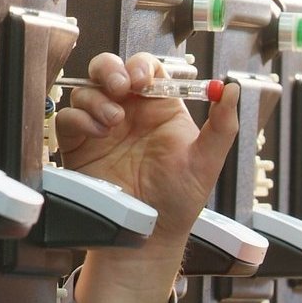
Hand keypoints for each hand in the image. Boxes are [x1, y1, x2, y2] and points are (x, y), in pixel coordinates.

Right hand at [54, 52, 242, 237]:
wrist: (147, 236)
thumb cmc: (178, 202)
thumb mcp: (207, 161)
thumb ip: (223, 124)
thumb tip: (233, 89)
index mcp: (159, 109)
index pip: (146, 70)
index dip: (141, 66)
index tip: (142, 79)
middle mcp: (128, 114)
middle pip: (110, 70)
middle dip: (110, 69)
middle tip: (119, 86)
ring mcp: (101, 128)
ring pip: (87, 90)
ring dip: (97, 98)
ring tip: (112, 122)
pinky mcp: (79, 145)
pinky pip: (68, 118)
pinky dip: (79, 119)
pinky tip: (96, 133)